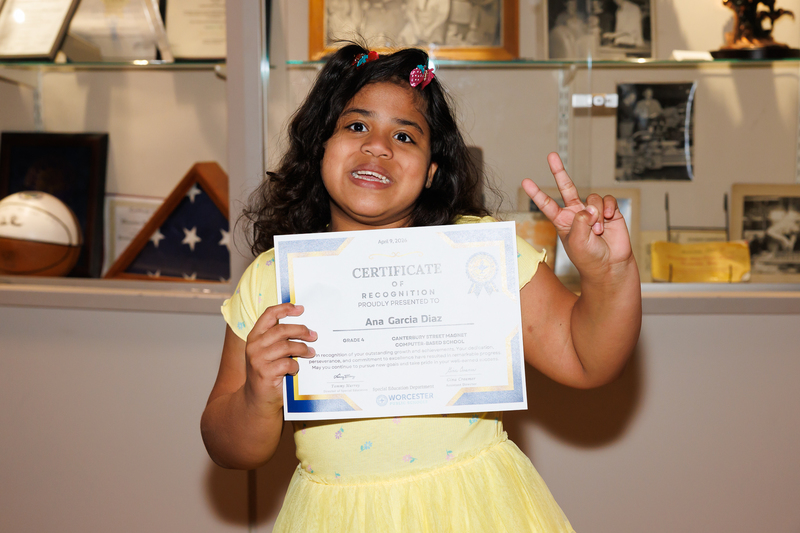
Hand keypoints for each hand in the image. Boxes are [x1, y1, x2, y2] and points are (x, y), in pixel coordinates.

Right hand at [243, 303, 316, 416]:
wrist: (257, 400)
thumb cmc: (268, 373)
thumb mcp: (270, 353)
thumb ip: (280, 340)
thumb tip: (305, 329)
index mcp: (255, 336)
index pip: (269, 314)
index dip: (285, 308)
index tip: (300, 308)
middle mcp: (254, 346)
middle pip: (282, 330)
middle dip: (301, 331)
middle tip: (314, 335)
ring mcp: (258, 360)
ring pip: (287, 346)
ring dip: (302, 348)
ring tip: (311, 352)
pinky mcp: (265, 373)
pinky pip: (287, 363)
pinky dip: (296, 365)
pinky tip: (297, 369)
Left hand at [521, 152, 633, 280]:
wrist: (610, 266)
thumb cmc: (589, 258)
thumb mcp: (577, 242)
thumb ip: (580, 222)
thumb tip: (590, 207)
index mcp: (562, 221)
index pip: (547, 204)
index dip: (537, 193)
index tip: (525, 181)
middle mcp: (576, 213)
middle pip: (566, 187)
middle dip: (559, 171)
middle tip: (551, 155)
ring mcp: (592, 211)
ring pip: (592, 198)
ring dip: (596, 213)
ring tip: (598, 230)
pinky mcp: (609, 211)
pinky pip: (607, 200)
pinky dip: (607, 208)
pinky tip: (608, 219)